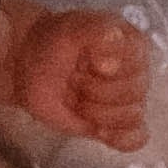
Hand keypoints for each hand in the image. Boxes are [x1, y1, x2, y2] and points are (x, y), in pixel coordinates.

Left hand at [12, 7, 148, 149]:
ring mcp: (127, 100)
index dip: (109, 70)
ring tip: (77, 99)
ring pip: (133, 117)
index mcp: (133, 45)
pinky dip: (120, 137)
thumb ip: (96, 32)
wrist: (30, 65)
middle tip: (74, 80)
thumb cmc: (53, 44)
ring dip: (99, 112)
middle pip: (134, 95)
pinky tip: (99, 129)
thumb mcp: (71, 29)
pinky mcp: (115, 125)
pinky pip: (136, 138)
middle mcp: (136, 72)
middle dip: (96, 91)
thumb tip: (113, 56)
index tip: (87, 62)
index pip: (137, 66)